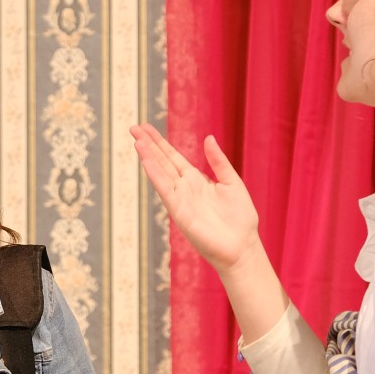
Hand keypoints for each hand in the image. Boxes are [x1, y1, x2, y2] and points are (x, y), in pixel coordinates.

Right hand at [130, 125, 265, 271]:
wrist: (242, 245)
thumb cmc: (240, 218)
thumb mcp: (232, 181)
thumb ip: (218, 161)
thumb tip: (208, 138)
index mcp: (195, 180)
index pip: (172, 157)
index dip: (159, 143)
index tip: (145, 128)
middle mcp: (184, 188)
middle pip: (162, 162)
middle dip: (148, 146)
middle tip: (133, 128)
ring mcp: (180, 200)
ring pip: (161, 175)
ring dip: (148, 158)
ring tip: (137, 141)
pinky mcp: (180, 213)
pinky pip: (166, 191)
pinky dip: (156, 177)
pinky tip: (147, 163)